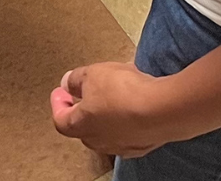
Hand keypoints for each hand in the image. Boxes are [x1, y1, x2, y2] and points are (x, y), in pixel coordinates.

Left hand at [50, 63, 175, 159]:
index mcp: (81, 126)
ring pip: (107, 130)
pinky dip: (126, 120)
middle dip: (82, 110)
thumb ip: (75, 79)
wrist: (163, 109)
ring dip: (106, 113)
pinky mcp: (143, 145)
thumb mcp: (92, 74)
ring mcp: (122, 146)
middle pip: (83, 128)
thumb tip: (68, 83)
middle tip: (84, 94)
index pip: (60, 119)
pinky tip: (135, 103)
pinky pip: (129, 132)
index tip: (60, 92)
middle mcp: (99, 141)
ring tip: (113, 94)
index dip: (58, 104)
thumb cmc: (124, 92)